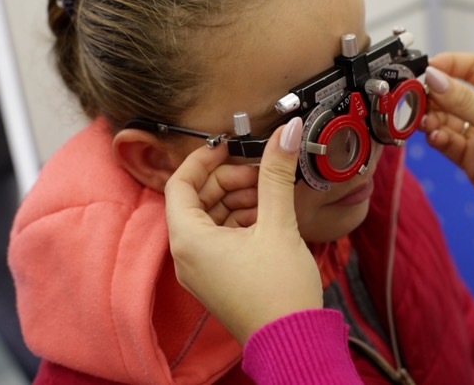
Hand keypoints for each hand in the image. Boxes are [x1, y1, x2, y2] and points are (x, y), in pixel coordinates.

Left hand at [164, 117, 322, 344]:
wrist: (293, 341)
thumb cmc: (280, 293)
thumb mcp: (279, 224)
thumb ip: (277, 175)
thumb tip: (285, 133)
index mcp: (189, 240)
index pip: (179, 184)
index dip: (203, 159)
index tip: (227, 146)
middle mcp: (187, 256)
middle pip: (197, 200)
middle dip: (229, 180)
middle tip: (261, 173)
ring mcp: (202, 270)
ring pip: (211, 218)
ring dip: (239, 199)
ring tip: (270, 195)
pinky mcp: (218, 278)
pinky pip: (221, 238)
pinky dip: (241, 221)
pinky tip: (269, 216)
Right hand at [422, 53, 473, 239]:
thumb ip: (465, 102)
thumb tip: (434, 78)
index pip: (471, 67)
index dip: (448, 65)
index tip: (426, 69)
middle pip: (452, 93)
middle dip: (433, 95)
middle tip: (414, 97)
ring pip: (445, 119)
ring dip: (432, 118)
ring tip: (425, 121)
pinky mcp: (469, 157)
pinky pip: (446, 142)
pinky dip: (437, 138)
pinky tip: (436, 137)